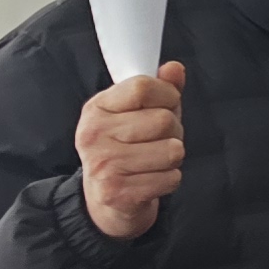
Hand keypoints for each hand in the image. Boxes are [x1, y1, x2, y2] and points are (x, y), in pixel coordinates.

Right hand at [74, 63, 185, 241]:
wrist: (105, 199)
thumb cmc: (126, 148)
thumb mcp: (137, 113)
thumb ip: (159, 89)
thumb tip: (175, 69)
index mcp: (96, 109)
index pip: (143, 87)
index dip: (167, 94)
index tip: (167, 104)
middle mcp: (94, 135)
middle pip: (164, 120)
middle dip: (173, 130)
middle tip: (157, 140)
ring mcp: (104, 165)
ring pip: (172, 150)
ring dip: (173, 157)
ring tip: (153, 160)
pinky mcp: (118, 193)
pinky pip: (171, 177)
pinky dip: (169, 179)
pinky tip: (151, 179)